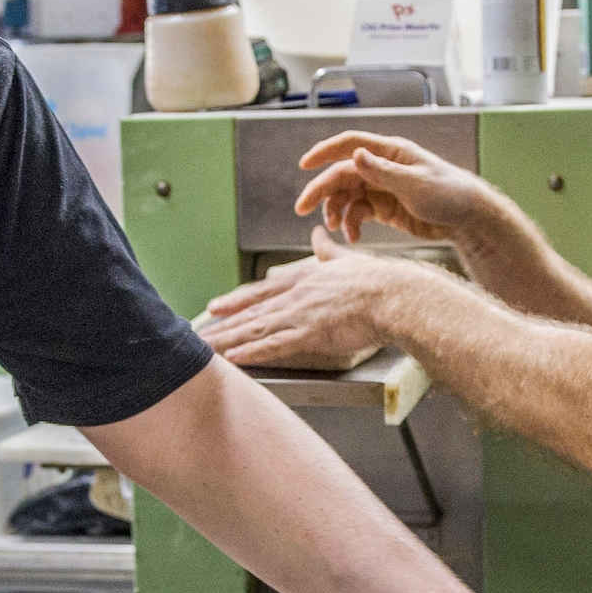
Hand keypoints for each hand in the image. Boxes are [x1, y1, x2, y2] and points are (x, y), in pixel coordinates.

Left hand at [196, 228, 393, 367]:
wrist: (394, 295)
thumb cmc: (377, 281)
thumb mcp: (346, 258)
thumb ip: (328, 250)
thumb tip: (318, 234)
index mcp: (304, 277)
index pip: (262, 290)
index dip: (237, 300)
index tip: (216, 306)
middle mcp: (296, 295)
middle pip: (251, 312)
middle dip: (223, 324)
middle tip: (198, 334)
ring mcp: (300, 314)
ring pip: (255, 329)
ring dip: (229, 340)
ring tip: (207, 350)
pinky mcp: (310, 333)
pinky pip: (274, 345)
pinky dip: (252, 352)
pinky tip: (234, 358)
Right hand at [294, 131, 506, 250]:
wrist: (468, 219)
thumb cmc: (449, 194)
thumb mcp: (416, 183)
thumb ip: (383, 171)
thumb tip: (355, 155)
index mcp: (390, 153)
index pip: (350, 144)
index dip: (325, 151)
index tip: (304, 165)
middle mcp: (382, 167)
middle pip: (341, 174)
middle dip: (321, 191)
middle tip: (302, 209)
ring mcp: (382, 188)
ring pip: (347, 196)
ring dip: (337, 212)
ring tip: (337, 229)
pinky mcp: (385, 208)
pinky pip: (358, 213)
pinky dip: (352, 225)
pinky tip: (354, 238)